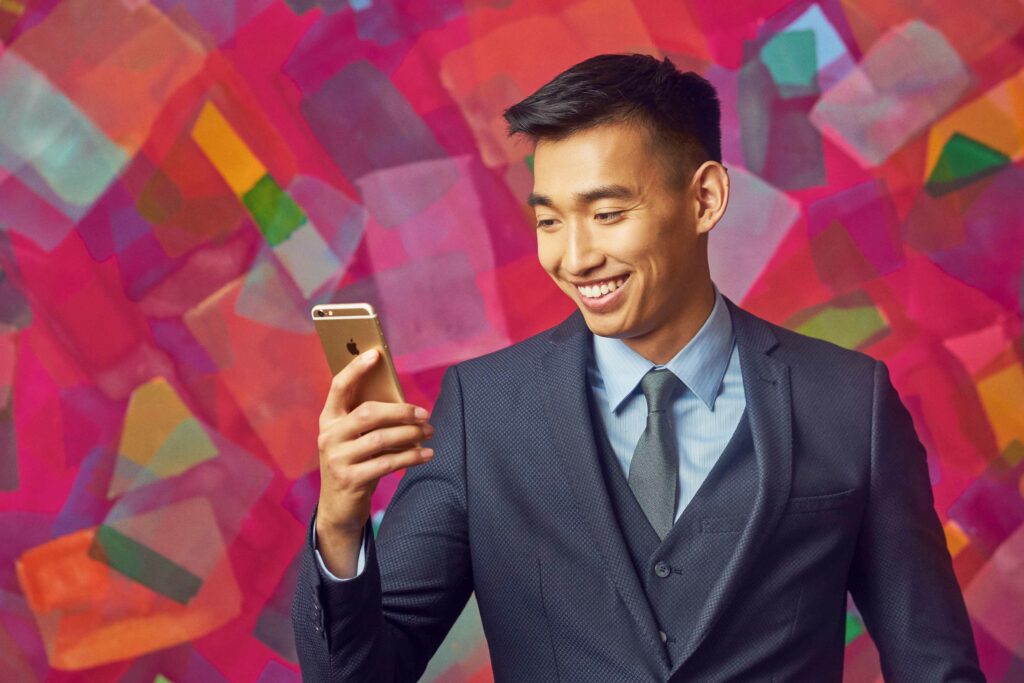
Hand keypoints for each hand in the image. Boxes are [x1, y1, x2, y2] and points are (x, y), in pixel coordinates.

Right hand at [315, 349, 433, 572]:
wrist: (338, 508)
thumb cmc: (355, 463)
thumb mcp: (355, 440)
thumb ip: (368, 420)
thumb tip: (404, 402)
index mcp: (329, 420)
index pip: (339, 387)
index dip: (356, 369)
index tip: (375, 354)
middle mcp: (328, 436)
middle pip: (369, 413)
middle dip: (401, 411)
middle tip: (425, 414)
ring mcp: (337, 459)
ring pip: (381, 438)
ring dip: (411, 435)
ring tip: (429, 433)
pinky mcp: (350, 480)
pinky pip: (388, 462)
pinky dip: (411, 457)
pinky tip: (427, 454)